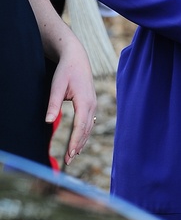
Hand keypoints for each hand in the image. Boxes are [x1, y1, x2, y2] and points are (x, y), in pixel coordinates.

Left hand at [46, 36, 96, 165]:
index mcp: (85, 101)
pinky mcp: (91, 103)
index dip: (75, 142)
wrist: (77, 57)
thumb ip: (53, 104)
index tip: (69, 155)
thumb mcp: (57, 85)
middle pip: (86, 130)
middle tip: (68, 161)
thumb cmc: (66, 71)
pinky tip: (80, 142)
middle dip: (77, 146)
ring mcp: (93, 103)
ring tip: (73, 156)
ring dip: (81, 141)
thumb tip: (48, 121)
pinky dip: (84, 133)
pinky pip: (89, 122)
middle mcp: (92, 104)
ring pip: (89, 127)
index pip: (80, 126)